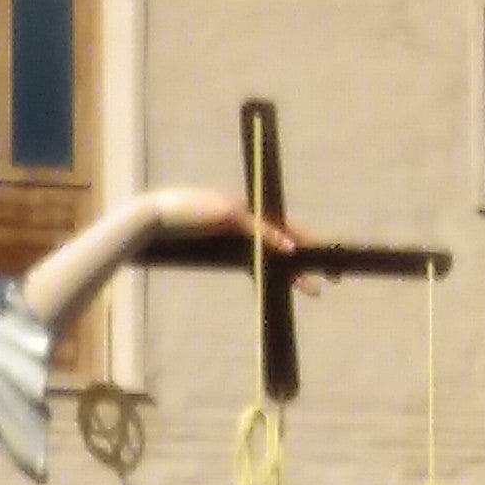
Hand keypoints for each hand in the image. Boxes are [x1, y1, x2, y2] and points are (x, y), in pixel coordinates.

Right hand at [133, 182, 302, 255]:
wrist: (150, 218)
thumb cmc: (170, 234)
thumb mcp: (202, 247)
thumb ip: (219, 254)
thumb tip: (234, 270)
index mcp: (242, 225)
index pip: (277, 238)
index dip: (298, 253)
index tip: (313, 272)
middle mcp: (246, 215)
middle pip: (287, 233)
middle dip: (312, 253)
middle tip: (334, 273)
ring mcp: (239, 211)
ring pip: (279, 232)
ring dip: (300, 252)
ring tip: (318, 272)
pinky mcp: (229, 213)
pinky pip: (257, 229)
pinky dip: (274, 239)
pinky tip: (290, 251)